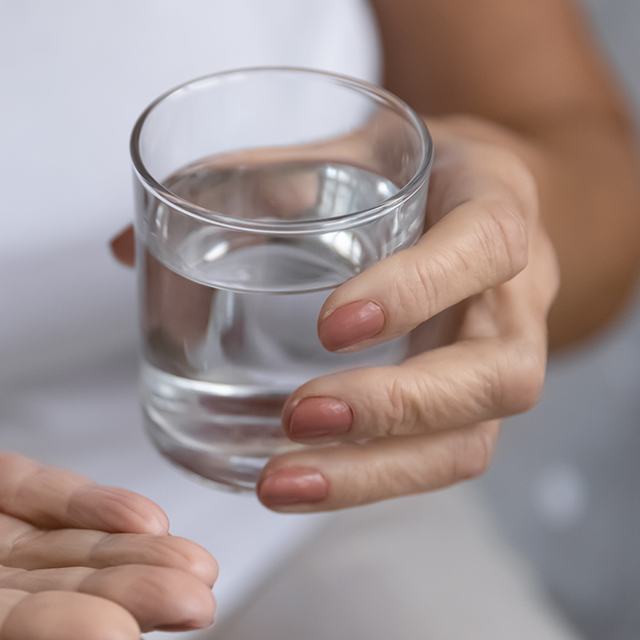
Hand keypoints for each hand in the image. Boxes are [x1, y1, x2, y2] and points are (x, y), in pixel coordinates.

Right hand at [0, 284, 216, 639]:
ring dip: (109, 558)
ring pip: (26, 547)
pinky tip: (143, 515)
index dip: (25, 629)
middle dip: (100, 598)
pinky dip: (76, 501)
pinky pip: (16, 487)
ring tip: (195, 569)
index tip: (117, 631)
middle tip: (194, 601)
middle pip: (4, 596)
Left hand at [112, 116, 558, 510]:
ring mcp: (501, 360)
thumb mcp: (342, 149)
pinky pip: (438, 462)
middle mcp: (516, 294)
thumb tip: (124, 246)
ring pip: (470, 441)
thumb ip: (246, 182)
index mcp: (494, 203)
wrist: (483, 199)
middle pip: (493, 375)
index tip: (331, 325)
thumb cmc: (405, 173)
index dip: (416, 290)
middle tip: (298, 418)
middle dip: (393, 409)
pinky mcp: (470, 410)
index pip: (484, 247)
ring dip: (375, 474)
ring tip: (280, 484)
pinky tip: (295, 489)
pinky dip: (366, 484)